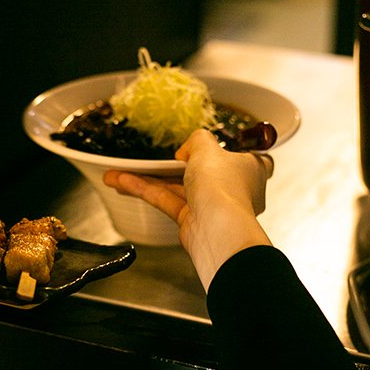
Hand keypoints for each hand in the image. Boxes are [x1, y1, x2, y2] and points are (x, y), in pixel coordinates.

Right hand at [104, 129, 273, 290]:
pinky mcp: (192, 220)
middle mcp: (233, 187)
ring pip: (177, 187)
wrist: (217, 230)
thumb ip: (197, 139)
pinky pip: (167, 200)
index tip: (205, 145)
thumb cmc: (224, 189)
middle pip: (200, 170)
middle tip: (148, 157)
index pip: (242, 155)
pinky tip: (124, 182)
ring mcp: (211, 206)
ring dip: (148, 179)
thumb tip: (186, 149)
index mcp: (250, 167)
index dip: (223, 149)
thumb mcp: (207, 148)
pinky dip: (146, 191)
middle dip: (169, 164)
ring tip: (120, 172)